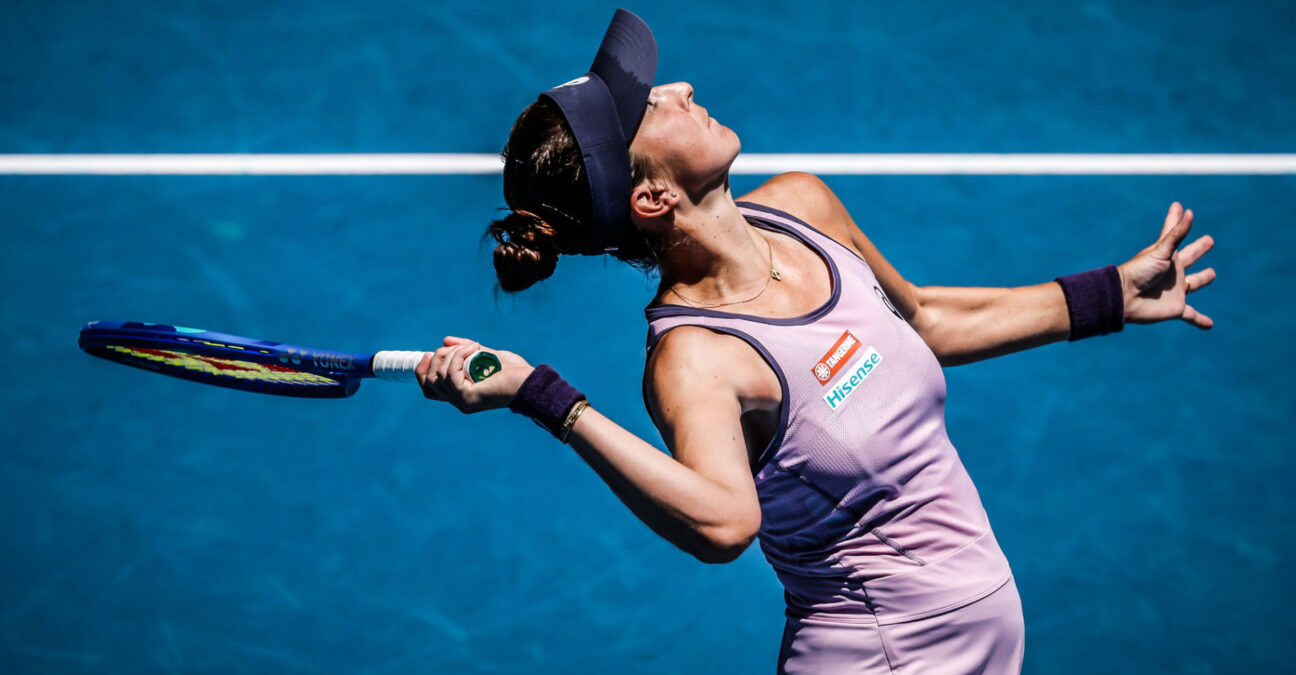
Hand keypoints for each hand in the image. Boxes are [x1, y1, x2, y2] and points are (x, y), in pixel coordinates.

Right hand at [415, 336, 533, 413]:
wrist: (530, 382)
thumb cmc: (513, 372)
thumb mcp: (484, 355)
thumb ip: (465, 349)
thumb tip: (446, 340)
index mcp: (460, 395)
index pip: (429, 389)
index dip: (422, 371)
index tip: (428, 354)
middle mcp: (458, 401)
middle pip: (429, 380)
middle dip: (437, 358)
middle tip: (456, 346)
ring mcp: (462, 401)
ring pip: (439, 374)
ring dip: (452, 354)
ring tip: (472, 345)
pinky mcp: (467, 397)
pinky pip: (450, 373)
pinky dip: (459, 356)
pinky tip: (473, 348)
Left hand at [1118, 202, 1216, 328]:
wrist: (1124, 298)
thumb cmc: (1139, 272)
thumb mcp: (1160, 250)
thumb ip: (1176, 233)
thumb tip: (1189, 212)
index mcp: (1168, 256)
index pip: (1175, 234)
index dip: (1179, 221)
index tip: (1182, 208)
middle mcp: (1173, 271)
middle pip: (1190, 257)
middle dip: (1199, 249)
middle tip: (1208, 241)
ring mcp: (1175, 290)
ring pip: (1194, 283)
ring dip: (1202, 279)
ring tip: (1212, 274)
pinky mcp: (1176, 308)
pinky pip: (1192, 315)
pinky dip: (1201, 320)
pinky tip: (1210, 325)